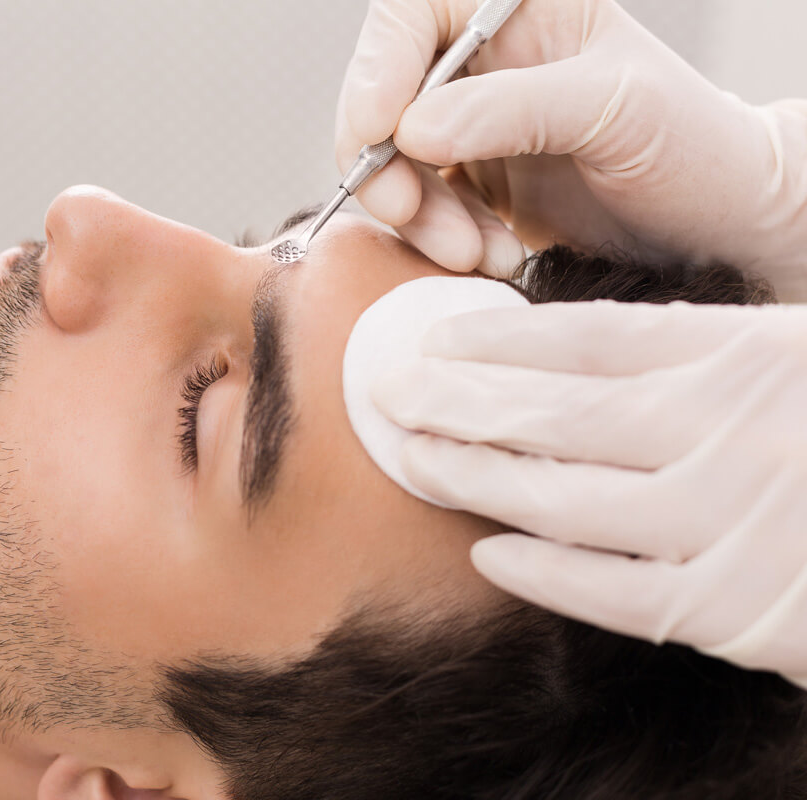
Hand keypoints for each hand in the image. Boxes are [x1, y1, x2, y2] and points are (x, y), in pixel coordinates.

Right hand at [336, 0, 806, 299]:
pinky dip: (444, 240)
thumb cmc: (691, 143)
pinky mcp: (474, 183)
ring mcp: (475, 124)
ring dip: (420, 217)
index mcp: (518, 9)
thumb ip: (513, 108)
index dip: (378, 68)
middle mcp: (486, 61)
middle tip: (407, 212)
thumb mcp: (613, 107)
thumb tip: (411, 128)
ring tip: (474, 254)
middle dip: (387, 164)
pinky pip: (424, 210)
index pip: (414, 15)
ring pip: (395, 163)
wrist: (718, 221)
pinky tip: (493, 257)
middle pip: (386, 96)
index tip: (378, 131)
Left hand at [372, 300, 806, 685]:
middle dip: (455, 400)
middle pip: (552, 410)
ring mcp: (723, 524)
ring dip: (473, 475)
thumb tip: (575, 348)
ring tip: (411, 456)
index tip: (429, 335)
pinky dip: (540, 569)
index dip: (495, 337)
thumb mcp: (799, 357)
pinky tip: (486, 549)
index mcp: (745, 356)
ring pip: (559, 495)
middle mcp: (722, 433)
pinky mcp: (733, 611)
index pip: (587, 337)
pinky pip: (608, 589)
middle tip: (383, 390)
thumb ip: (707, 352)